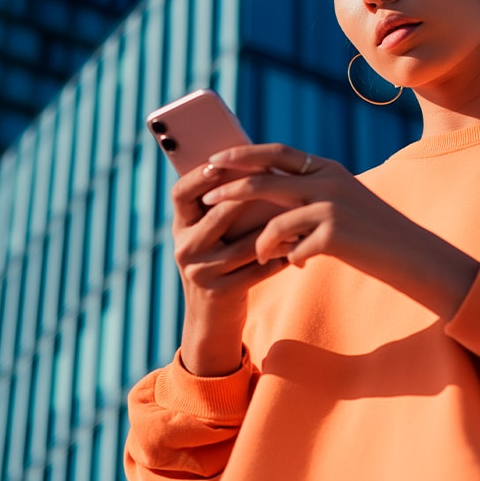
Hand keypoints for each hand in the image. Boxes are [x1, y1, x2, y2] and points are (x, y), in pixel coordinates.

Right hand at [169, 162, 285, 374]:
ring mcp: (201, 273)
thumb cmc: (219, 262)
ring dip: (275, 227)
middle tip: (276, 177)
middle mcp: (185, 248)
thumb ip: (222, 206)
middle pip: (218, 215)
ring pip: (244, 243)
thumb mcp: (210, 236)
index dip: (198, 176)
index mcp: (181, 227)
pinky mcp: (222, 293)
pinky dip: (280, 255)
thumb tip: (254, 162)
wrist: (211, 319)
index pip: (180, 193)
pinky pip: (258, 268)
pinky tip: (299, 244)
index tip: (221, 161)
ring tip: (299, 211)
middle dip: (249, 196)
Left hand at [203, 144, 479, 318]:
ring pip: (275, 218)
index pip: (277, 153)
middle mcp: (328, 180)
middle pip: (267, 177)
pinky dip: (289, 258)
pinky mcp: (335, 234)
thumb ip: (310, 201)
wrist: (414, 256)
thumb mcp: (344, 206)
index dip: (244, 154)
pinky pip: (292, 247)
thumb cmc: (375, 236)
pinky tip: (299, 265)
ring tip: (254, 253)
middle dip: (232, 184)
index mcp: (328, 168)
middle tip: (206, 192)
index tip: (215, 159)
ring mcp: (332, 205)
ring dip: (260, 238)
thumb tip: (270, 217)